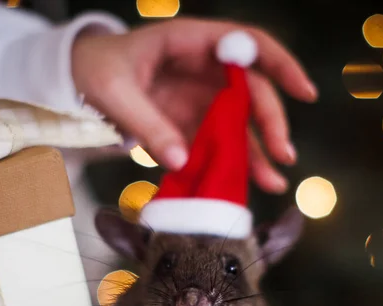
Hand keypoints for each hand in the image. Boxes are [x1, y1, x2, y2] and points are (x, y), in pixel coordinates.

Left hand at [71, 17, 317, 193]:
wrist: (78, 84)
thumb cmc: (95, 71)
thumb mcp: (114, 92)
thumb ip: (147, 123)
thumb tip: (182, 160)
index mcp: (189, 42)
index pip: (247, 44)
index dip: (281, 64)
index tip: (304, 91)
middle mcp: (204, 70)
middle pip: (252, 91)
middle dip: (272, 122)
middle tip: (284, 155)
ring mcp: (200, 99)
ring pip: (240, 124)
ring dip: (259, 152)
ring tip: (274, 182)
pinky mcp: (192, 125)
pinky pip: (218, 144)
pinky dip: (231, 164)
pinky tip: (244, 185)